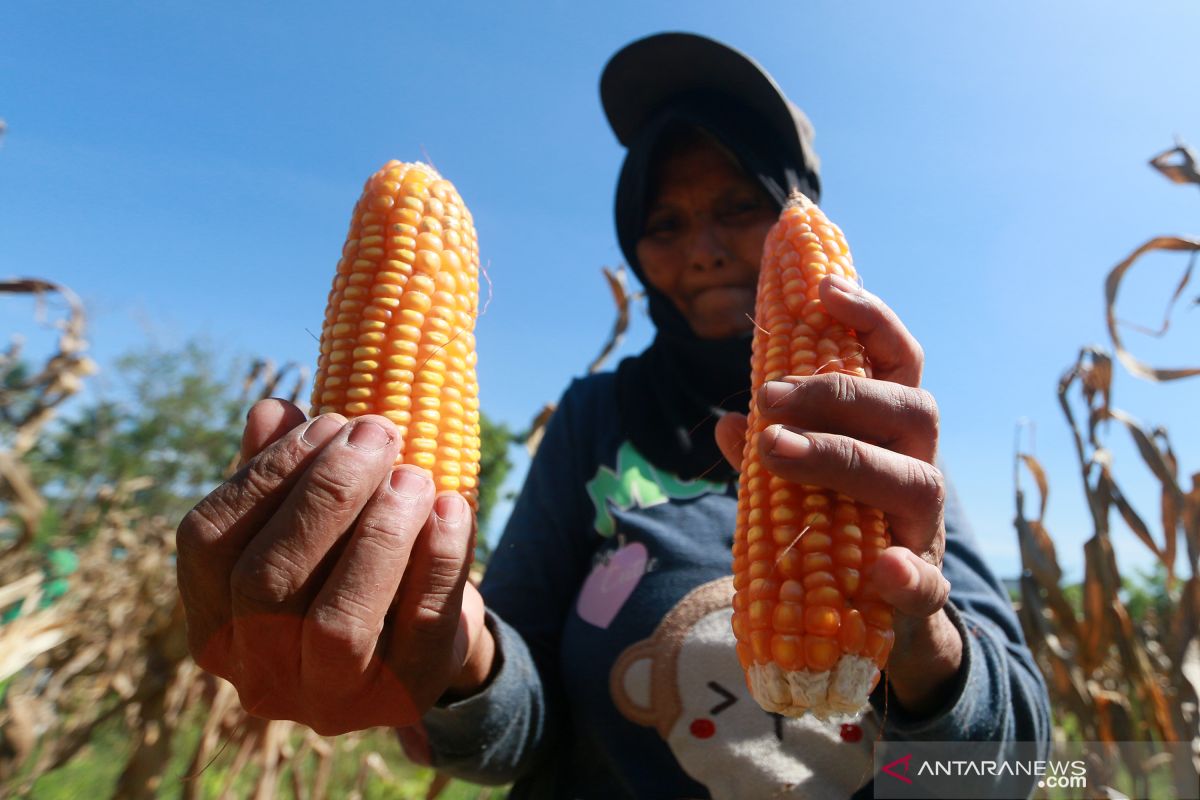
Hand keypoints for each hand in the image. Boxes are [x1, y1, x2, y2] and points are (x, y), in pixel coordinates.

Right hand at [176, 400, 493, 734]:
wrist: (425, 639)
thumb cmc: (352, 565)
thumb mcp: (315, 520)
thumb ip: (284, 470)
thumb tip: (271, 410)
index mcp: (214, 624)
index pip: (209, 544)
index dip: (266, 474)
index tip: (326, 421)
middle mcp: (257, 676)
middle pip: (267, 582)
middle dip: (326, 494)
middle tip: (378, 433)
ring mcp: (328, 701)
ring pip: (337, 622)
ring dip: (378, 533)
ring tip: (414, 473)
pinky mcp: (402, 700)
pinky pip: (420, 626)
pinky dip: (440, 558)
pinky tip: (451, 506)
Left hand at [715, 274, 962, 715]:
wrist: (877, 622)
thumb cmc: (834, 529)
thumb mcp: (797, 482)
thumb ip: (767, 451)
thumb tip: (724, 421)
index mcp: (890, 432)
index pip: (896, 361)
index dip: (870, 319)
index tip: (825, 287)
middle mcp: (918, 467)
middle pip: (907, 409)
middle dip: (836, 394)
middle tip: (765, 395)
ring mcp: (924, 529)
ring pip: (916, 482)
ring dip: (845, 459)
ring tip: (777, 451)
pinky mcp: (922, 591)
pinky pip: (925, 582)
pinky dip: (906, 575)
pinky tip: (882, 567)